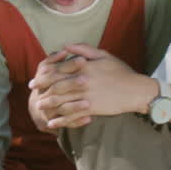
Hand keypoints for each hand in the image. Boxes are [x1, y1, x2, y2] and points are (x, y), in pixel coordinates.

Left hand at [34, 43, 151, 127]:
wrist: (136, 90)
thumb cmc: (121, 71)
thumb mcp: (103, 55)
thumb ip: (83, 49)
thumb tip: (65, 46)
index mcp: (83, 66)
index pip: (58, 70)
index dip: (44, 76)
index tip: (35, 80)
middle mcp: (83, 80)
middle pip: (57, 86)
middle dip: (43, 90)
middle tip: (33, 94)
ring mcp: (87, 95)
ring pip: (62, 101)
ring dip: (49, 105)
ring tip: (40, 108)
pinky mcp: (92, 108)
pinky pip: (72, 115)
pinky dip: (61, 120)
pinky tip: (53, 123)